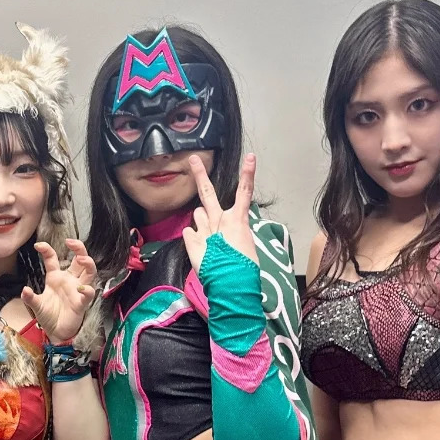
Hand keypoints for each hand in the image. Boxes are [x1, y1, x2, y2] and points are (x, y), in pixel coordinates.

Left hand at [20, 238, 96, 343]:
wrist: (56, 332)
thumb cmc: (49, 316)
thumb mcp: (36, 305)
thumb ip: (30, 298)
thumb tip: (25, 290)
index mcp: (56, 277)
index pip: (53, 258)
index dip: (47, 249)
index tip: (38, 245)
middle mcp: (69, 280)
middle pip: (79, 259)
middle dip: (78, 248)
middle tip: (71, 242)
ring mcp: (77, 290)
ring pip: (90, 271)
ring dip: (88, 263)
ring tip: (82, 259)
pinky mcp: (82, 302)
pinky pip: (88, 293)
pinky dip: (87, 290)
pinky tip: (81, 288)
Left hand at [182, 153, 257, 271]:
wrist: (231, 282)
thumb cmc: (243, 268)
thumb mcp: (243, 245)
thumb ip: (228, 230)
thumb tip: (212, 224)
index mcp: (238, 220)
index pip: (244, 191)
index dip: (248, 173)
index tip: (250, 157)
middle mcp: (220, 220)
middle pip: (208, 193)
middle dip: (199, 174)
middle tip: (192, 159)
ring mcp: (205, 229)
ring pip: (198, 214)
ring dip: (201, 220)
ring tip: (210, 237)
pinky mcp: (193, 240)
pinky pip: (189, 232)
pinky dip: (193, 237)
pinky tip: (203, 249)